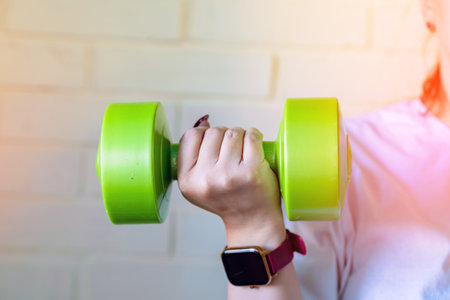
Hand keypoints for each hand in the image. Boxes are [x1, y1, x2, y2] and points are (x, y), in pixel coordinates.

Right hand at [177, 116, 285, 246]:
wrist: (252, 220)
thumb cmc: (228, 196)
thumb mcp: (199, 183)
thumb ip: (194, 155)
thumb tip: (204, 121)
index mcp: (187, 180)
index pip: (190, 136)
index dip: (204, 135)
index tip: (214, 147)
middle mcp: (205, 178)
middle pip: (213, 132)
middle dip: (225, 136)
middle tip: (232, 153)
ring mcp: (228, 175)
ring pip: (233, 132)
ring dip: (241, 136)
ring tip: (244, 152)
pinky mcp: (251, 172)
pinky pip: (252, 136)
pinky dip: (255, 136)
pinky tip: (255, 147)